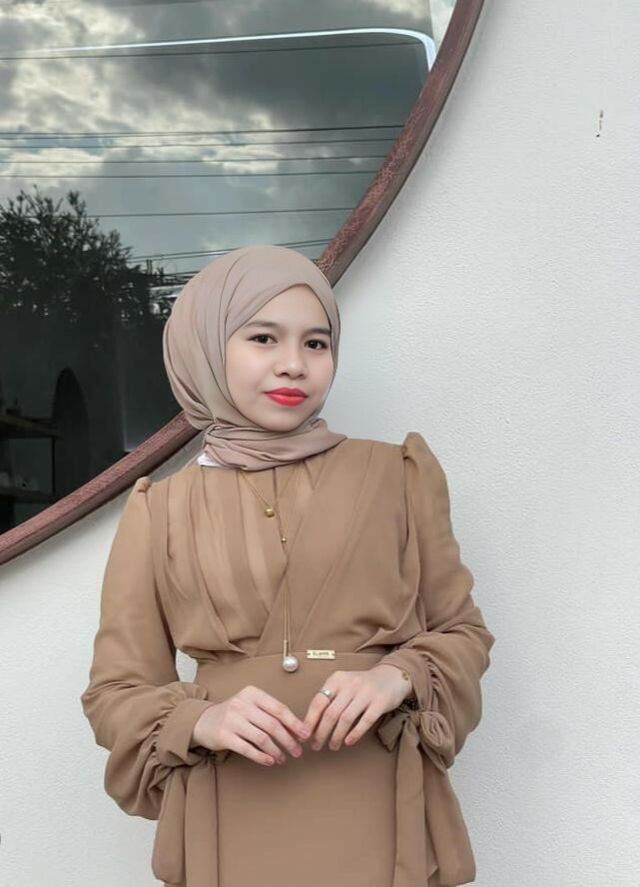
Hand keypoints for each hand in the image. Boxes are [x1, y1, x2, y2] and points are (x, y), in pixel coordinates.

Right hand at [191, 685, 310, 766]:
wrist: (204, 721)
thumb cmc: (235, 714)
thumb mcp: (251, 705)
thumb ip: (271, 713)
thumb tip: (298, 730)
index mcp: (252, 693)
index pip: (279, 708)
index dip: (294, 723)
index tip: (305, 735)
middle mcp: (242, 704)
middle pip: (272, 725)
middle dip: (288, 740)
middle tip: (297, 751)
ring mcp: (232, 720)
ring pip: (262, 738)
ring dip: (276, 750)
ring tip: (283, 758)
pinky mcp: (224, 736)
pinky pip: (247, 749)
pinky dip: (261, 756)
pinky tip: (269, 761)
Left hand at [301, 664, 412, 751]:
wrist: (391, 677)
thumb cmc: (362, 685)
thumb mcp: (343, 685)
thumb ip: (329, 699)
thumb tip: (310, 723)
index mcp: (337, 679)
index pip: (318, 702)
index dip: (310, 721)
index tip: (304, 735)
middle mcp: (350, 684)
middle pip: (330, 713)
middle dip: (321, 733)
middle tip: (316, 745)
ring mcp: (366, 693)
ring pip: (345, 719)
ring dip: (336, 736)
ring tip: (332, 746)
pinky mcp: (380, 702)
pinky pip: (365, 721)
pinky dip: (355, 733)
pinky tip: (348, 742)